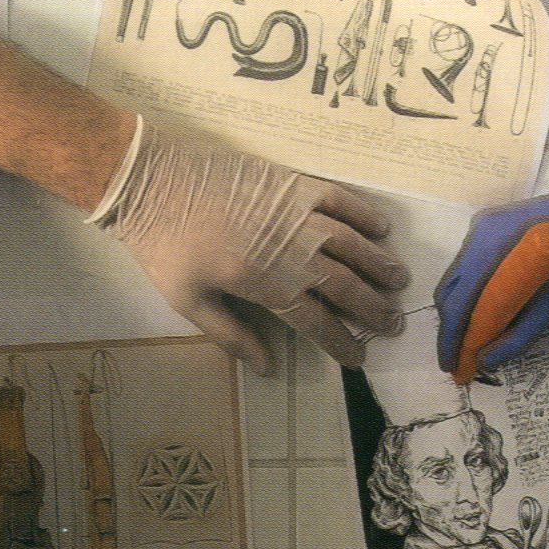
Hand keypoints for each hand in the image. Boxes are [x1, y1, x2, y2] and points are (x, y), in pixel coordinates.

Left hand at [89, 121, 408, 371]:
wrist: (149, 180)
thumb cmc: (163, 245)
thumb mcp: (188, 301)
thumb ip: (231, 335)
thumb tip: (266, 368)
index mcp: (263, 283)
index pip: (315, 321)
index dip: (341, 342)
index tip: (360, 358)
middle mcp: (289, 250)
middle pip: (342, 284)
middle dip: (372, 308)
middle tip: (394, 324)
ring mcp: (294, 212)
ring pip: (350, 242)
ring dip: (378, 263)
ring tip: (398, 281)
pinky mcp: (291, 182)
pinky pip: (338, 197)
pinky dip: (363, 212)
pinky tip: (382, 227)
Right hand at [434, 173, 548, 381]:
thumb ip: (516, 336)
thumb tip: (486, 362)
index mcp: (487, 254)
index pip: (456, 305)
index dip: (450, 340)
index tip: (451, 367)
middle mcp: (474, 237)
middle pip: (449, 291)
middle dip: (450, 327)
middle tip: (458, 356)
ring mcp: (478, 227)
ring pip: (456, 277)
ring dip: (458, 308)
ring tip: (468, 335)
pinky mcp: (486, 224)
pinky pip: (468, 262)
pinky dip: (469, 288)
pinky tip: (480, 305)